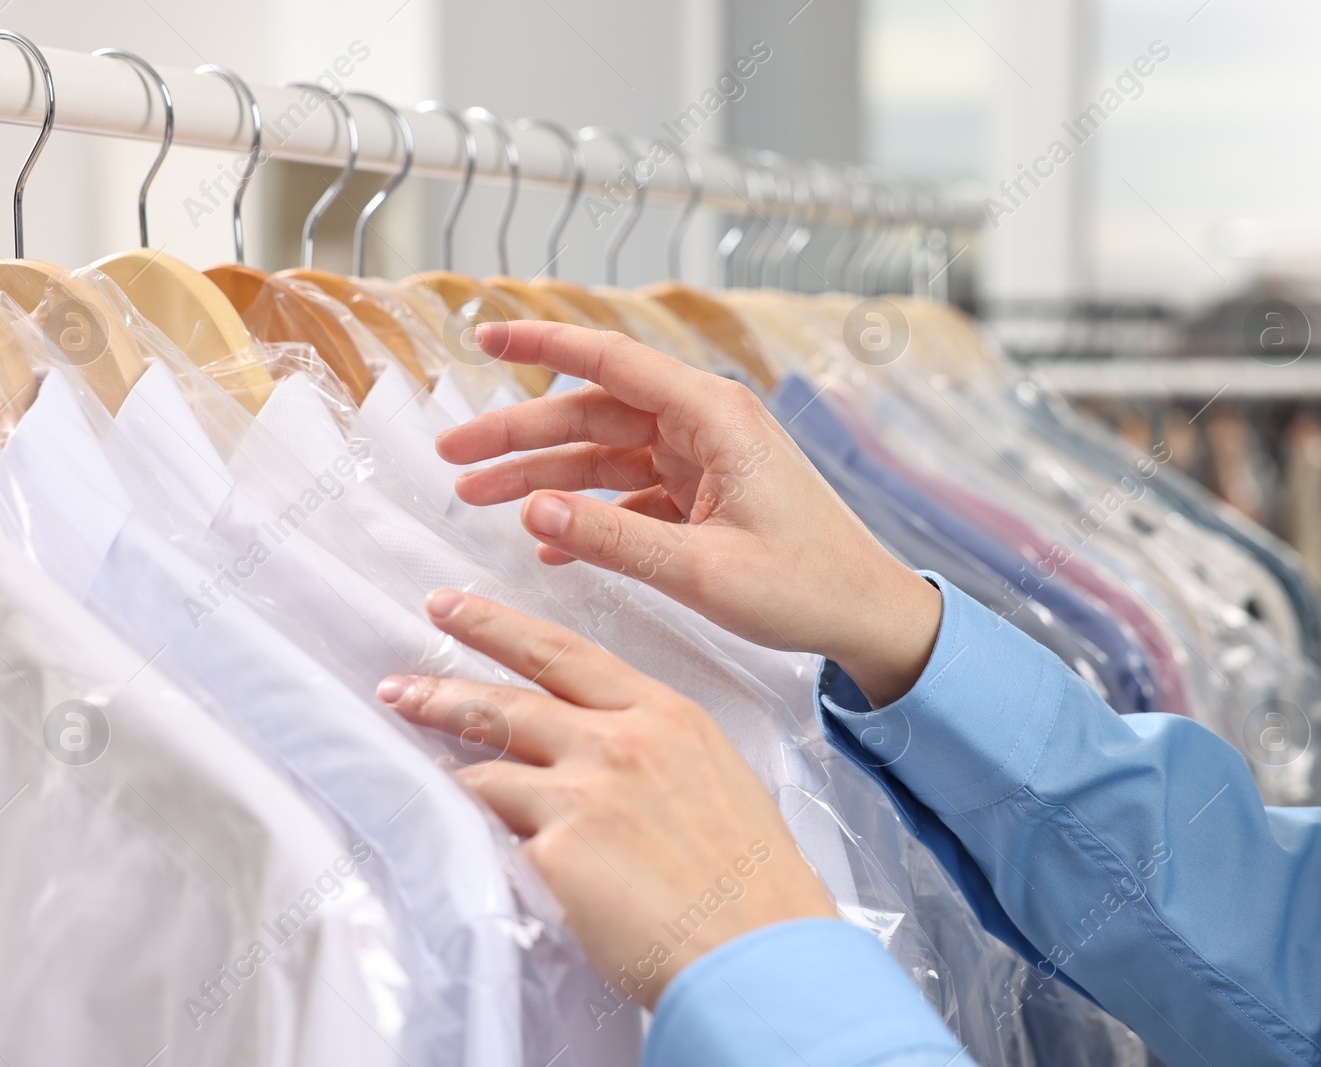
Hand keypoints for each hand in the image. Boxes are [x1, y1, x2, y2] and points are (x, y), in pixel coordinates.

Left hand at [377, 590, 837, 1006]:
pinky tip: (455, 835)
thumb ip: (653, 750)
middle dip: (445, 686)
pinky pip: (497, 834)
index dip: (500, 627)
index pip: (568, 654)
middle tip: (398, 683)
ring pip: (490, 762)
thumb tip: (598, 751)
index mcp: (668, 716)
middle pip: (514, 698)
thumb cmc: (752, 880)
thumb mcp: (715, 778)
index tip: (455, 608)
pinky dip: (474, 832)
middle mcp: (622, 742)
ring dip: (442, 756)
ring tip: (408, 752)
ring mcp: (586, 793)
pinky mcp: (558, 850)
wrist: (762, 949)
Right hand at [436, 321, 940, 705]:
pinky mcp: (703, 496)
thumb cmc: (806, 585)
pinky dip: (588, 515)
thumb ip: (613, 539)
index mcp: (713, 416)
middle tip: (453, 457)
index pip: (610, 360)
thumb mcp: (701, 569)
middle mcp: (704, 426)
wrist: (868, 616)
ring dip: (544, 478)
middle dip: (519, 435)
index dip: (540, 344)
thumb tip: (533, 513)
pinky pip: (629, 494)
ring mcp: (703, 461)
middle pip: (592, 412)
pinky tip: (547, 543)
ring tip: (476, 500)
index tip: (481, 335)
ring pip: (603, 454)